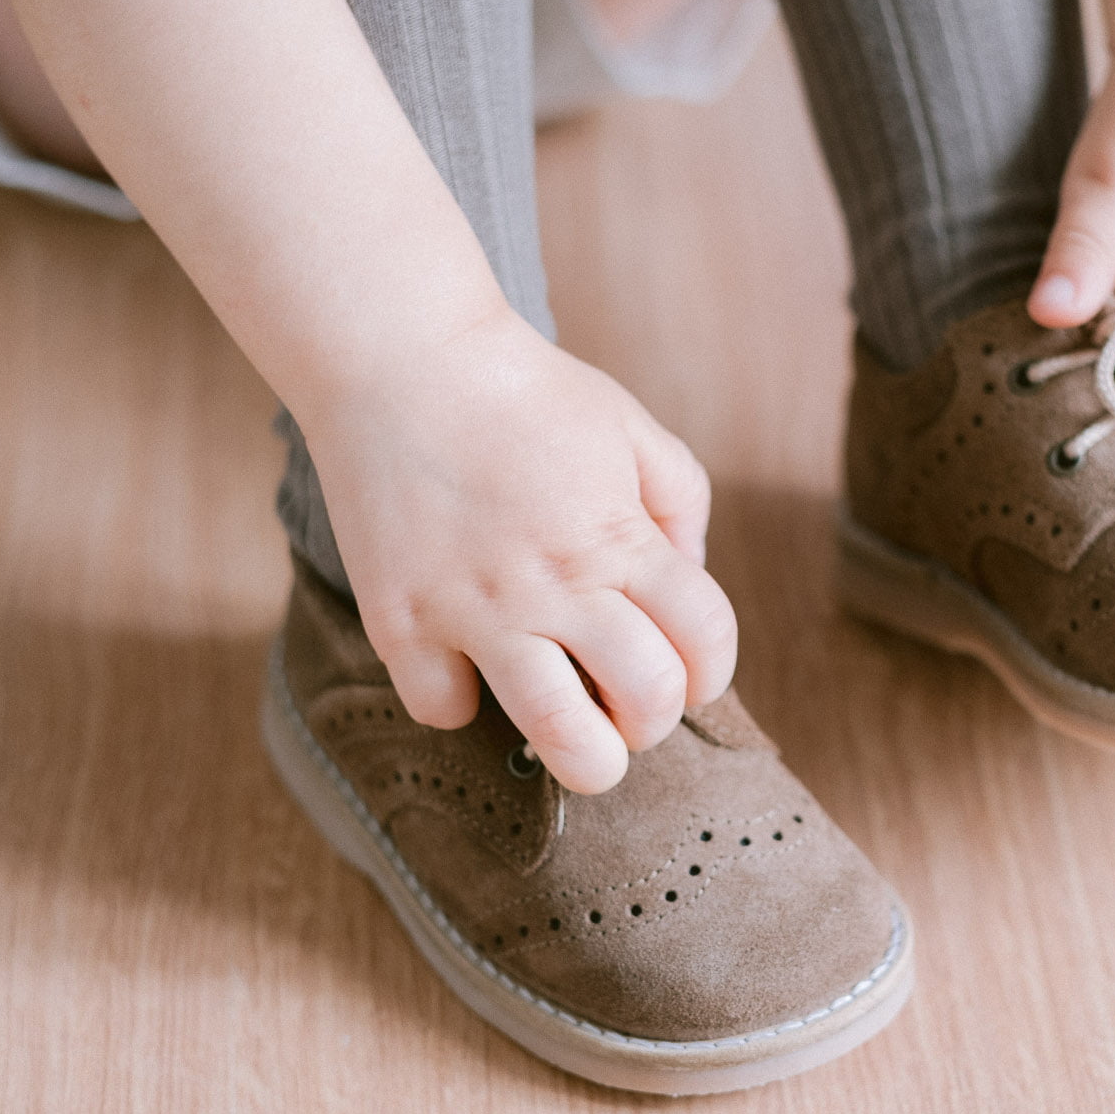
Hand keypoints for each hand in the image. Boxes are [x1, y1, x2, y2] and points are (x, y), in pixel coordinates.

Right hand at [301, 305, 736, 794]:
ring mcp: (477, 609)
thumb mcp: (631, 427)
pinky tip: (467, 669)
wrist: (404, 357)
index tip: (691, 674)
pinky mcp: (402, 621)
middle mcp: (557, 582)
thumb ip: (681, 503)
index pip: (705, 641)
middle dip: (653, 724)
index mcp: (622, 537)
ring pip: (556, 734)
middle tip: (630, 710)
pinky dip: (461, 703)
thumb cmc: (525, 393)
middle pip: (646, 702)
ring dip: (585, 756)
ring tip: (579, 741)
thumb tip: (690, 577)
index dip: (712, 673)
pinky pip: (445, 710)